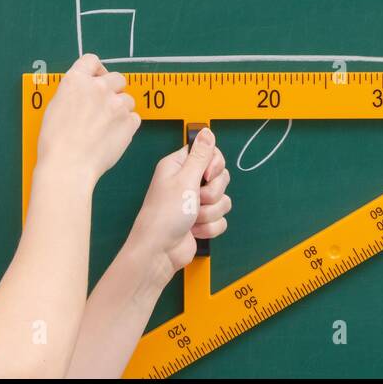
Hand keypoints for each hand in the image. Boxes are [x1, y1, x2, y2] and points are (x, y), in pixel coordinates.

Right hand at [36, 54, 139, 185]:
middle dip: (113, 89)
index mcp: (76, 80)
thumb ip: (73, 94)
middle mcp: (98, 87)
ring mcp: (116, 104)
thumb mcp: (55, 107)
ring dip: (121, 109)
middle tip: (104, 106)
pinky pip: (134, 118)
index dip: (96, 69)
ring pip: (128, 99)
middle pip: (117, 77)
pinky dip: (127, 125)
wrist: (68, 165)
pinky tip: (113, 136)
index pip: (91, 60)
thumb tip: (85, 94)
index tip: (97, 79)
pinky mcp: (129, 122)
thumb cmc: (55, 142)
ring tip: (106, 127)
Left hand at [127, 128, 230, 280]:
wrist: (160, 251)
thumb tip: (207, 131)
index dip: (214, 165)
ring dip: (210, 213)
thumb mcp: (185, 180)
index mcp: (179, 166)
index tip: (206, 175)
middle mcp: (187, 182)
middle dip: (212, 193)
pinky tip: (194, 230)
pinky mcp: (201, 220)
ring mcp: (194, 202)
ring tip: (192, 218)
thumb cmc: (164, 215)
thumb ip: (200, 155)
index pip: (208, 153)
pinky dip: (209, 227)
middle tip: (196, 199)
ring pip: (222, 200)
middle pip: (219, 177)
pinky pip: (221, 219)